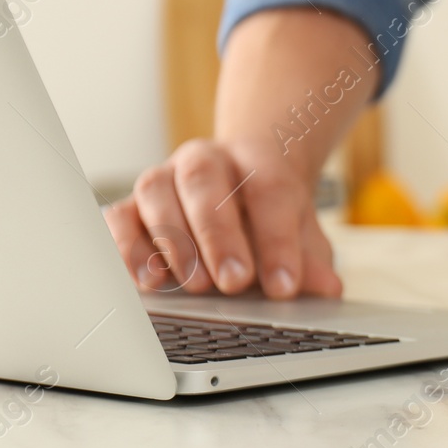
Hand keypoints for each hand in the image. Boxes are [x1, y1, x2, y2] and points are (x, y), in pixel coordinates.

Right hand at [104, 137, 341, 298]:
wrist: (235, 186)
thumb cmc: (266, 216)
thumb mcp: (299, 234)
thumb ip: (310, 259)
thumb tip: (329, 289)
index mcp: (255, 159)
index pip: (269, 191)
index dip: (278, 240)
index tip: (284, 286)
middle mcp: (204, 159)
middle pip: (205, 182)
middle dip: (221, 236)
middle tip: (236, 283)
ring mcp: (163, 178)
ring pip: (155, 191)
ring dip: (174, 241)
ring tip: (197, 286)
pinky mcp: (129, 205)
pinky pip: (118, 218)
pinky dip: (129, 249)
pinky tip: (149, 280)